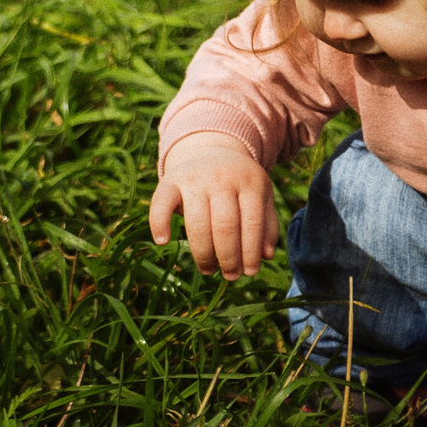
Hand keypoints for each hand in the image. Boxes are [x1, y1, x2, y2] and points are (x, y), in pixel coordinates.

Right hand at [150, 134, 279, 278]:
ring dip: (203, 254)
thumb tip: (267, 255)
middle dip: (228, 257)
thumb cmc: (240, 184)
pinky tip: (163, 242)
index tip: (250, 272)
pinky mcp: (170, 180)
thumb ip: (267, 224)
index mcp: (250, 181)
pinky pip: (161, 203)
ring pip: (197, 223)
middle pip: (225, 226)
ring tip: (208, 270)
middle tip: (230, 276)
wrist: (212, 151)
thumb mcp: (261, 196)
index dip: (251, 252)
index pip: (252, 222)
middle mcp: (222, 178)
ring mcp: (195, 178)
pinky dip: (159, 223)